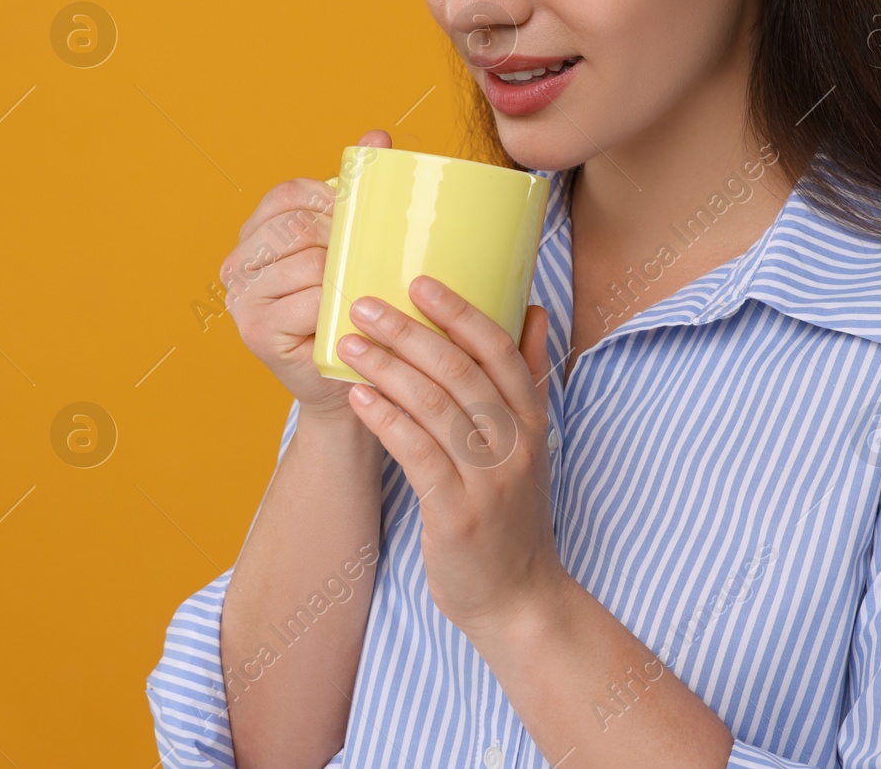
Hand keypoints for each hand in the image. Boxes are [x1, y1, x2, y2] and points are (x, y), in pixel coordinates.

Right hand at [221, 128, 392, 417]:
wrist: (346, 381)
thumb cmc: (352, 308)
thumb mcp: (353, 246)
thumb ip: (359, 191)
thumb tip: (376, 137)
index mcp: (256, 231)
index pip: (290, 194)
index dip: (331, 201)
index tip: (361, 222)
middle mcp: (239, 262)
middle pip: (296, 226)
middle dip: (341, 240)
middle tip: (369, 262)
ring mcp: (242, 297)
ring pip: (308, 263)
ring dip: (346, 277)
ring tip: (365, 292)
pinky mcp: (256, 330)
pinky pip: (310, 302)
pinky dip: (340, 307)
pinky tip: (353, 316)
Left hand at [336, 275, 567, 637]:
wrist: (520, 599)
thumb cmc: (512, 515)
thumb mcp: (531, 445)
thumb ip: (528, 379)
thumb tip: (533, 309)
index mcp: (532, 422)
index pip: (500, 350)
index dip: (460, 312)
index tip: (420, 281)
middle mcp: (515, 445)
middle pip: (460, 371)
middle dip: (408, 331)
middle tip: (365, 304)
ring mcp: (488, 480)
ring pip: (434, 406)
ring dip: (386, 367)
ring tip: (347, 343)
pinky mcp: (457, 513)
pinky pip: (417, 451)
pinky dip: (385, 418)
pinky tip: (358, 396)